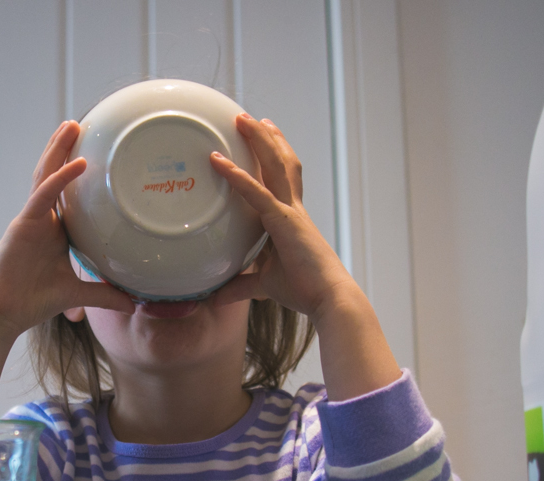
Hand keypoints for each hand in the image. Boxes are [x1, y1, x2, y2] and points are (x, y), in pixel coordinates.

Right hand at [0, 120, 134, 339]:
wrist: (3, 314)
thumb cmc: (33, 301)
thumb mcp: (78, 294)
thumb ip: (104, 294)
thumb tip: (132, 304)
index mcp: (53, 229)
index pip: (65, 192)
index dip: (74, 169)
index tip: (91, 149)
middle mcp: (41, 219)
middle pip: (52, 174)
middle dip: (64, 147)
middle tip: (80, 122)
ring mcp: (30, 219)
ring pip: (45, 176)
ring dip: (59, 149)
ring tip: (72, 124)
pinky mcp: (23, 225)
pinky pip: (44, 196)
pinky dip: (61, 178)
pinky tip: (78, 162)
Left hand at [209, 114, 399, 399]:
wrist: (329, 299)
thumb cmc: (303, 291)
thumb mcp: (263, 284)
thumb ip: (239, 286)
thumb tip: (214, 298)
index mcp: (291, 219)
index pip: (283, 180)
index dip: (275, 156)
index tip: (265, 136)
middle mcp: (294, 209)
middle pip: (282, 163)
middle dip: (266, 138)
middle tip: (250, 117)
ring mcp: (291, 213)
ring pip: (275, 166)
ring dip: (258, 141)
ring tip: (243, 119)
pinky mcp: (284, 224)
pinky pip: (257, 194)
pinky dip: (237, 177)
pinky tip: (219, 162)